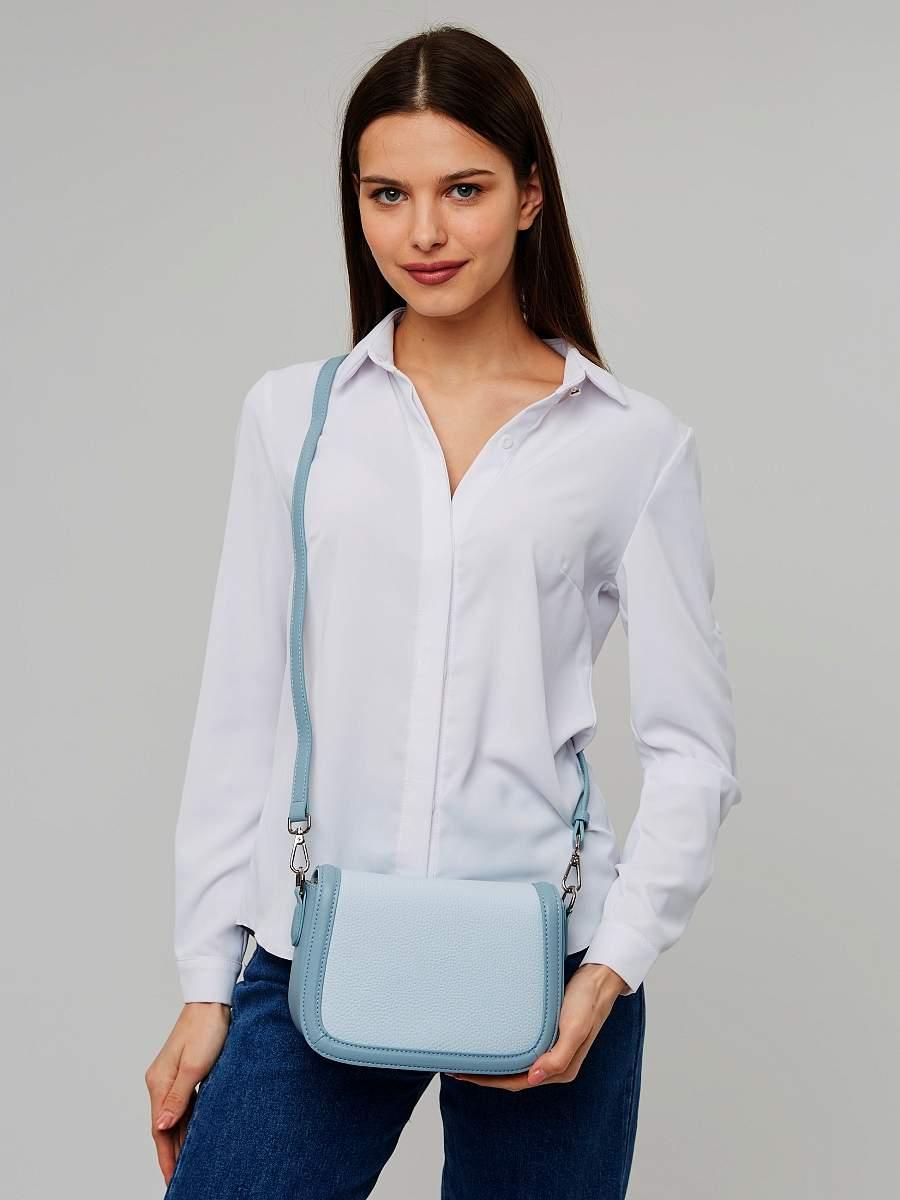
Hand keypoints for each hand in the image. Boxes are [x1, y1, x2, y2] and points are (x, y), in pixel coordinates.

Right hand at [145, 1002, 231, 1185]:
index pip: (159, 1129)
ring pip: (174, 1116)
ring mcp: (172, 1076)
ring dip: (179, 1139)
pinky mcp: (184, 1070)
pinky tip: (194, 1133)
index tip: (172, 1179)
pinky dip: (187, 1122)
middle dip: (170, 1153)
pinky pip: (183, 1104)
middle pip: (164, 1126)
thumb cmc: (206, 1028)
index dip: (165, 1156)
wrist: (212, 1000)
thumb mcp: (194, 1067)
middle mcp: (161, 1081)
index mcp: (159, 1082)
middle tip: (179, 1178)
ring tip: (187, 1163)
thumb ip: (178, 1099)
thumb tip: (160, 1127)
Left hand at [445, 963, 628, 1090]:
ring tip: (471, 1059)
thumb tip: (534, 1077)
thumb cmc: (587, 1003)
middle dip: (487, 1077)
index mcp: (561, 1070)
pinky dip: (505, 1052)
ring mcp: (552, 1051)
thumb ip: (558, 1057)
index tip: (465, 1076)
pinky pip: (522, 1051)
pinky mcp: (549, 1037)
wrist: (599, 979)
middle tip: (458, 1069)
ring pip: (517, 1066)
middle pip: (514, 1077)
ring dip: (494, 1065)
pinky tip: (493, 1044)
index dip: (490, 1082)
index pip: (517, 1083)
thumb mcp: (575, 1029)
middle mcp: (555, 1065)